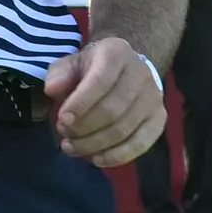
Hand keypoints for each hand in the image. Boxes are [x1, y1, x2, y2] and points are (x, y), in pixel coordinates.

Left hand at [44, 34, 165, 167]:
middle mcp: (141, 73)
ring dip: (94, 144)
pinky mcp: (159, 119)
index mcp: (117, 53)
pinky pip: (141, 143)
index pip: (100, 81)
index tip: (62, 119)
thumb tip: (52, 89)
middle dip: (84, 127)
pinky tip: (96, 159)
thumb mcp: (71, 64)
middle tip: (64, 135)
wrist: (124, 70)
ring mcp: (154, 97)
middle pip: (113, 109)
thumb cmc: (91, 69)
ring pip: (124, 129)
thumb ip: (59, 74)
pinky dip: (117, 156)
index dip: (81, 103)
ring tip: (71, 148)